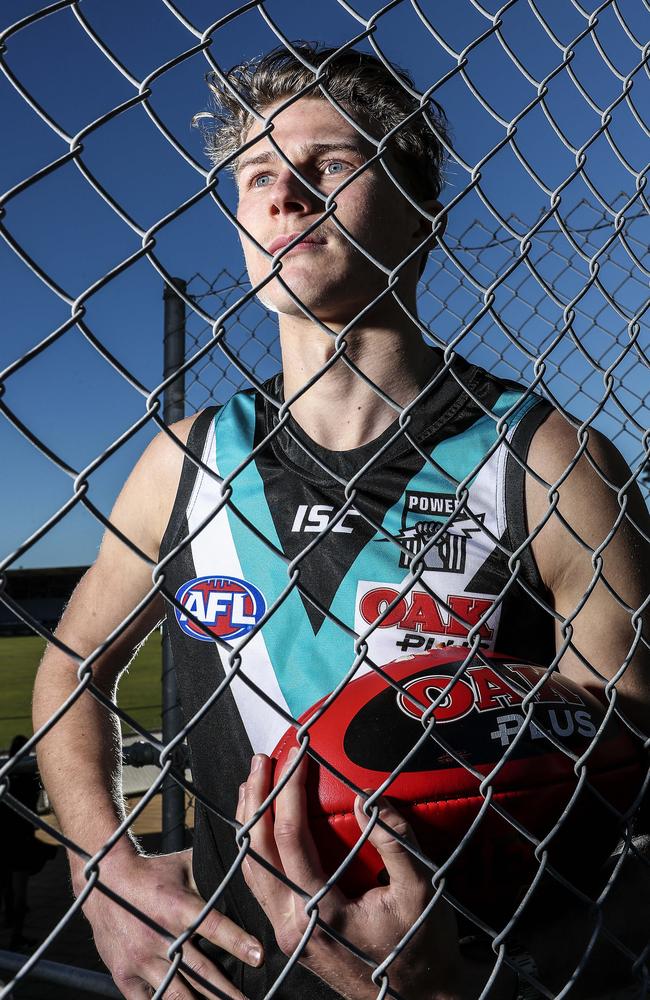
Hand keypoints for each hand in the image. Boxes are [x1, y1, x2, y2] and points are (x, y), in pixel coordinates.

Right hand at [77, 847, 262, 998]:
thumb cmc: (152, 872)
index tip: (259, 957)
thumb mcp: (184, 866)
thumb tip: (246, 871)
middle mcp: (160, 935)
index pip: (213, 926)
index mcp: (178, 906)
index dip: (237, 942)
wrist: (102, 879)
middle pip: (200, 970)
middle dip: (227, 991)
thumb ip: (212, 876)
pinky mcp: (124, 975)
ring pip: (177, 992)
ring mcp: (141, 958)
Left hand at [235, 749, 467, 999]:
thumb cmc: (423, 948)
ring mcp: (286, 933)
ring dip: (250, 822)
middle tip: (263, 758)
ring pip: (252, 868)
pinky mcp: (290, 934)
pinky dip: (259, 847)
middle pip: (257, 851)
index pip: (290, 838)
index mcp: (318, 913)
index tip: (298, 754)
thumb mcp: (420, 892)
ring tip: (255, 782)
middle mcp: (290, 925)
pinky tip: (266, 825)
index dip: (289, 790)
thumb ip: (396, 842)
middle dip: (257, 798)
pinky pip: (263, 882)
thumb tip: (368, 796)